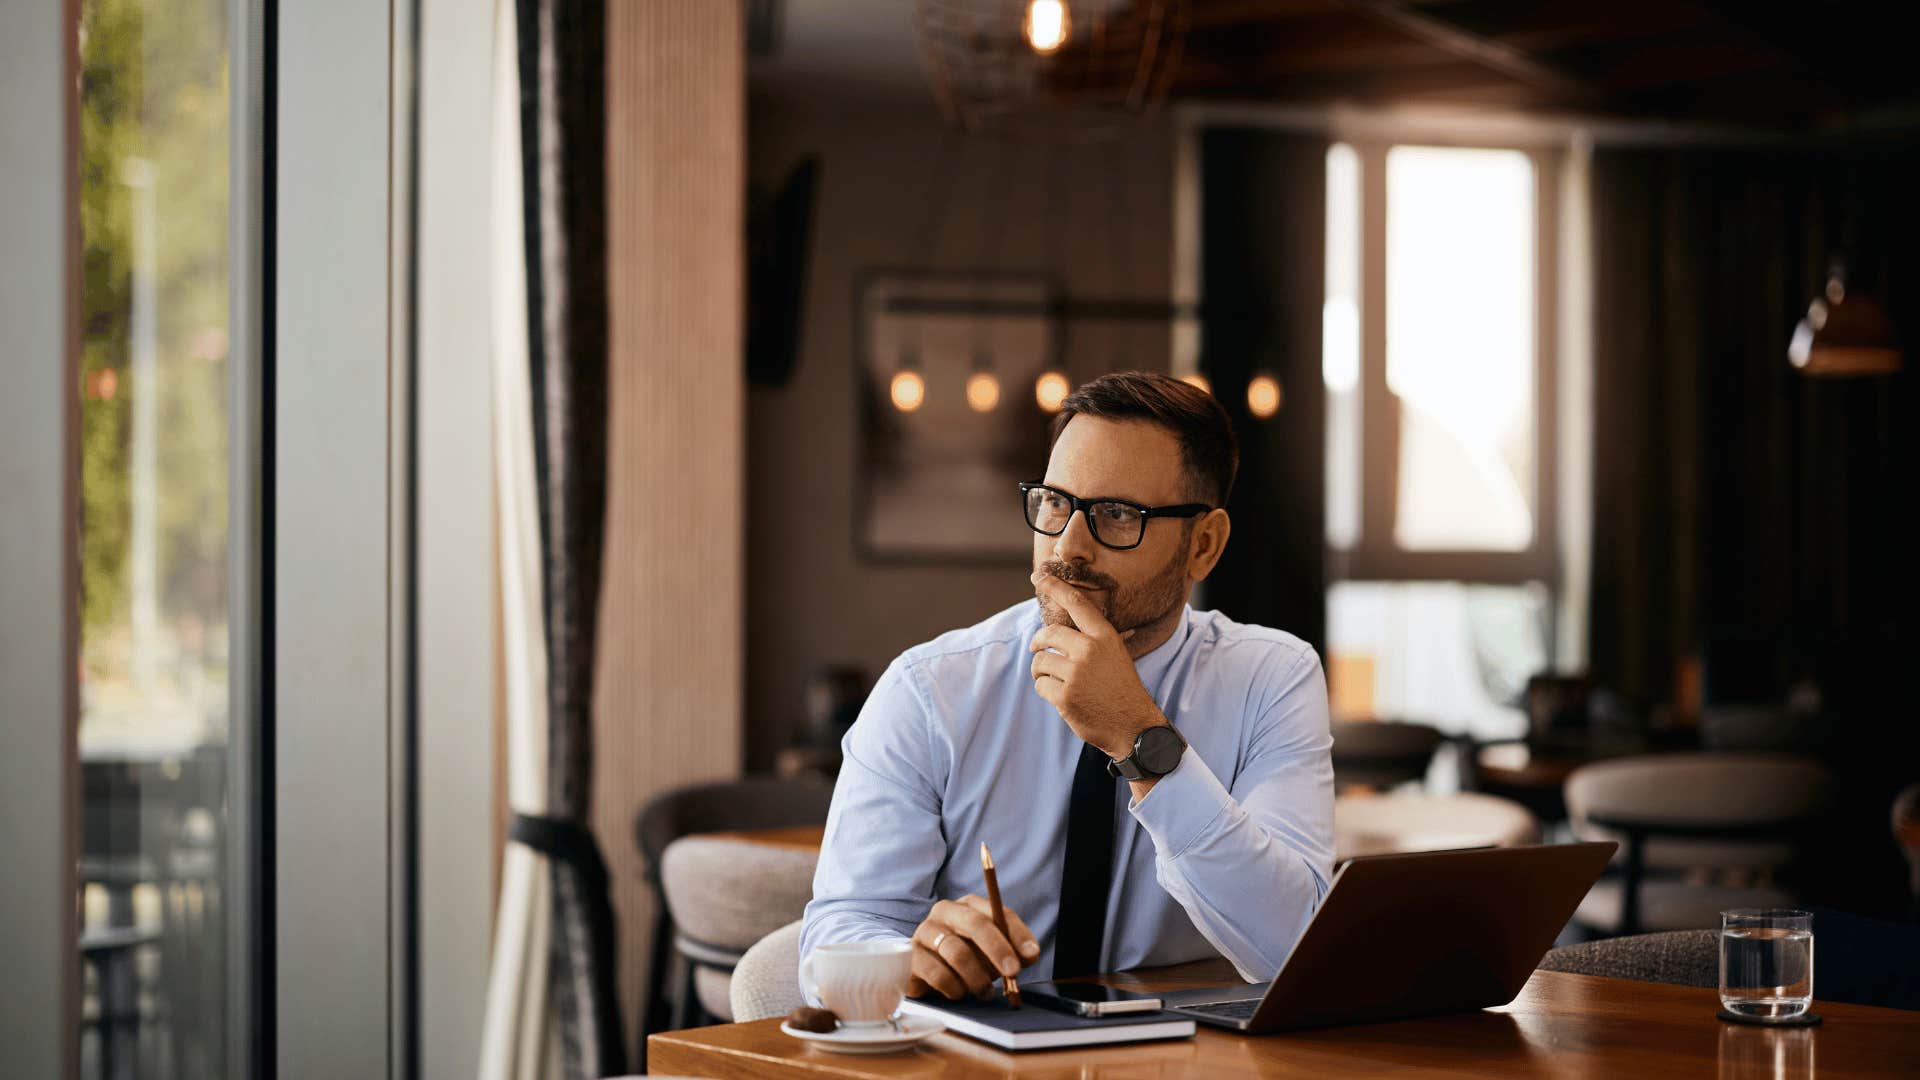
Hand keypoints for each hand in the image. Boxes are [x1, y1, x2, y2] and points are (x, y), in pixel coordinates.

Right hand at [907, 895, 1039, 999]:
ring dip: (977, 977)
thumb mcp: (992, 953)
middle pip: (975, 924)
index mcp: (969, 905)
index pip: (997, 911)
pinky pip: (938, 974)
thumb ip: (1014, 952)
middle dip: (998, 949)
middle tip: (1012, 972)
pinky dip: (955, 988)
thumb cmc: (966, 958)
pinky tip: (960, 993)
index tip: (1031, 954)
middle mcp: (945, 912)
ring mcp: (925, 932)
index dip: (1017, 933)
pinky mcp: (911, 957)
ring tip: (985, 992)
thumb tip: (1029, 955)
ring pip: (957, 952)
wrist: (924, 971)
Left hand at [1029, 572, 1165, 758]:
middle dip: (1037, 642)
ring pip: (1040, 661)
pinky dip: (1045, 690)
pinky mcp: (1065, 696)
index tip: (1039, 575)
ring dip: (1041, 671)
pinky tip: (1061, 696)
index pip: (1077, 604)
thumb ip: (1093, 639)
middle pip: (1048, 634)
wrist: (1133, 726)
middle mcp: (1090, 650)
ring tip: (1054, 679)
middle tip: (1037, 648)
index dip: (1055, 587)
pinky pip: (1040, 684)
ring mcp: (1077, 674)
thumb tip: (1064, 625)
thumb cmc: (1121, 689)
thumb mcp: (1116, 655)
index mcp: (1104, 637)